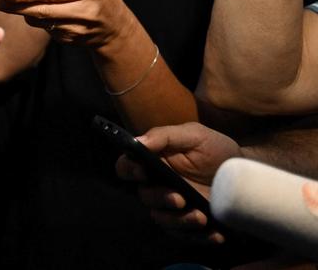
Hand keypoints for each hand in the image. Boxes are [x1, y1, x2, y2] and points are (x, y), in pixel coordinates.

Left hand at [0, 0, 136, 49]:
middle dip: (14, 5)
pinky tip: (32, 11)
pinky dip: (34, 19)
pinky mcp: (68, 40)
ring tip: (3, 0)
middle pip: (42, 9)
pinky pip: (44, 29)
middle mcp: (83, 10)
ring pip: (40, 21)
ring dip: (20, 11)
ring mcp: (76, 29)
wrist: (114, 27)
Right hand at [116, 122, 241, 243]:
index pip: (127, 167)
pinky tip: (215, 233)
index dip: (129, 170)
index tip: (143, 172)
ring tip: (201, 217)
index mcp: (154, 162)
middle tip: (181, 199)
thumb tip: (137, 141)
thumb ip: (164, 136)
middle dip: (160, 199)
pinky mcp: (191, 225)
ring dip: (179, 221)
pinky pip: (185, 236)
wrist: (246, 172)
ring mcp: (174, 207)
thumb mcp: (194, 135)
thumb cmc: (216, 149)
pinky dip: (199, 237)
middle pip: (145, 196)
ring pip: (162, 219)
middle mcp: (158, 185)